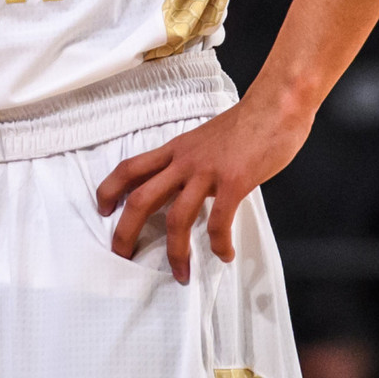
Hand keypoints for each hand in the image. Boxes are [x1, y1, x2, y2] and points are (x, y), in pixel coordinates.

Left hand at [95, 94, 308, 283]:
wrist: (276, 104)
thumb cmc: (247, 122)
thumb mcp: (206, 139)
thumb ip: (193, 161)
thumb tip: (189, 186)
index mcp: (175, 150)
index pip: (130, 168)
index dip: (109, 189)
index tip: (103, 210)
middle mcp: (184, 161)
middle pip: (141, 198)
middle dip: (126, 231)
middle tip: (123, 255)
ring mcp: (207, 171)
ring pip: (176, 217)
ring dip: (176, 252)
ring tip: (181, 273)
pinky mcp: (234, 181)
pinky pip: (219, 220)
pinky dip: (219, 243)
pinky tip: (224, 254)